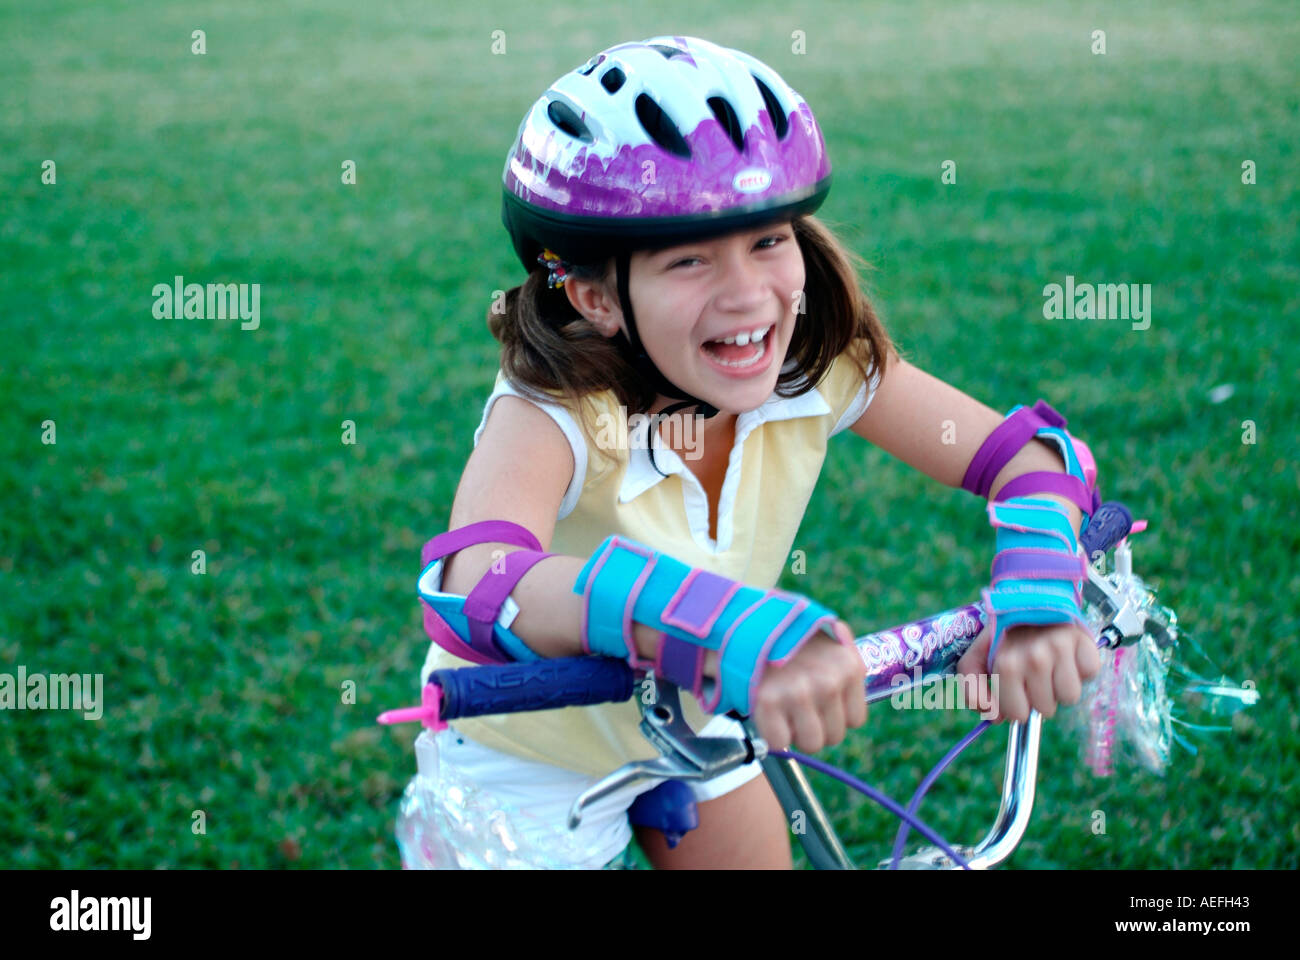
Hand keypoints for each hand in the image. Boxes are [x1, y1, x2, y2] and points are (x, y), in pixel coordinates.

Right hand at [750, 620, 867, 752]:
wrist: (747, 622)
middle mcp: (829, 682)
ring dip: (796, 733)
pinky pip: (779, 741)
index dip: (835, 715)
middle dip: (816, 726)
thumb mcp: (830, 638)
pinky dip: (772, 734)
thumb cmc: (790, 636)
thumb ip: (847, 662)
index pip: (855, 719)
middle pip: (834, 736)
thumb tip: (859, 696)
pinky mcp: (769, 702)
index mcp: (849, 667)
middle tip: (799, 707)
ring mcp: (799, 694)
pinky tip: (769, 714)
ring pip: (811, 743)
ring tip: (785, 711)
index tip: (819, 704)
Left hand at [956, 621, 1099, 723]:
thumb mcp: (977, 658)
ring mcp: (1062, 650)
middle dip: (1040, 697)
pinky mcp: (1085, 643)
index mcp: (1007, 665)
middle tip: (1035, 674)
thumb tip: (993, 718)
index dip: (1018, 707)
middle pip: (1046, 709)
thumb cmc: (1005, 637)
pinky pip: (1089, 674)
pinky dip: (1082, 668)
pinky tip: (1069, 655)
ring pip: (1070, 696)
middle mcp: (1035, 659)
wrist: (1032, 601)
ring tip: (1053, 664)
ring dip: (1062, 685)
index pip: (1018, 715)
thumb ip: (973, 690)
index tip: (1018, 691)